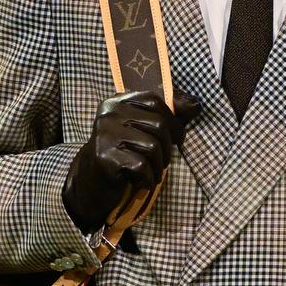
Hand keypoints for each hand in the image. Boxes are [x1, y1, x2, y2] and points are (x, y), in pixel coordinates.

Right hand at [62, 86, 200, 237]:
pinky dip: (147, 179)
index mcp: (118, 101)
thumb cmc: (122, 155)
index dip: (173, 121)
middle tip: (161, 163)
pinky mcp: (105, 157)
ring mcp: (105, 134)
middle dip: (167, 149)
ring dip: (158, 167)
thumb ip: (168, 116)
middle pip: (157, 125)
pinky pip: (141, 166)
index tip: (177, 139)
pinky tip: (140, 182)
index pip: (154, 101)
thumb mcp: (142, 130)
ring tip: (150, 174)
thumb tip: (195, 104)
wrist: (90, 183)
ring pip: (152, 147)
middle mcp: (109, 113)